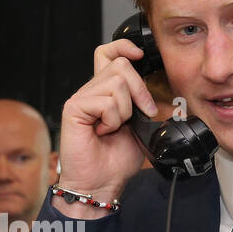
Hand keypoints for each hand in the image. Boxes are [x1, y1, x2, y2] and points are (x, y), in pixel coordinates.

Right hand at [56, 38, 155, 210]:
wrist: (99, 184)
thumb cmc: (114, 161)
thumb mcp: (139, 127)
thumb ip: (143, 104)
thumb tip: (159, 93)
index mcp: (105, 93)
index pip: (108, 53)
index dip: (124, 47)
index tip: (140, 55)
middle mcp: (91, 91)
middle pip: (120, 65)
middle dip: (140, 90)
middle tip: (140, 114)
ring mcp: (81, 98)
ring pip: (117, 83)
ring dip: (124, 111)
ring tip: (113, 129)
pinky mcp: (74, 108)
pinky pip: (106, 101)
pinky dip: (112, 119)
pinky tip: (102, 132)